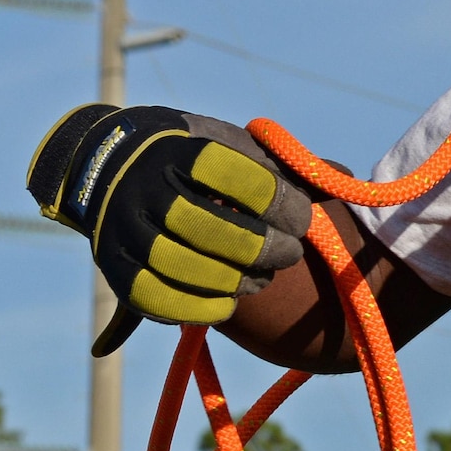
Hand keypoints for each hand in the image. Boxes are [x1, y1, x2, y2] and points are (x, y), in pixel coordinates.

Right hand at [26, 105, 312, 354]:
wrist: (110, 162)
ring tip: (262, 277)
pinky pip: (156, 299)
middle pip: (212, 229)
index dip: (281, 204)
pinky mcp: (114, 267)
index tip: (303, 217)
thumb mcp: (233, 143)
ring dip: (236, 280)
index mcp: (183, 151)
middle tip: (290, 253)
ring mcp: (124, 229)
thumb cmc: (197, 154)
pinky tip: (228, 302)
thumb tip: (340, 178)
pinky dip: (199, 307)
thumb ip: (279, 165)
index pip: (238, 180)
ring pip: (185, 268)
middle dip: (264, 248)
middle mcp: (146, 188)